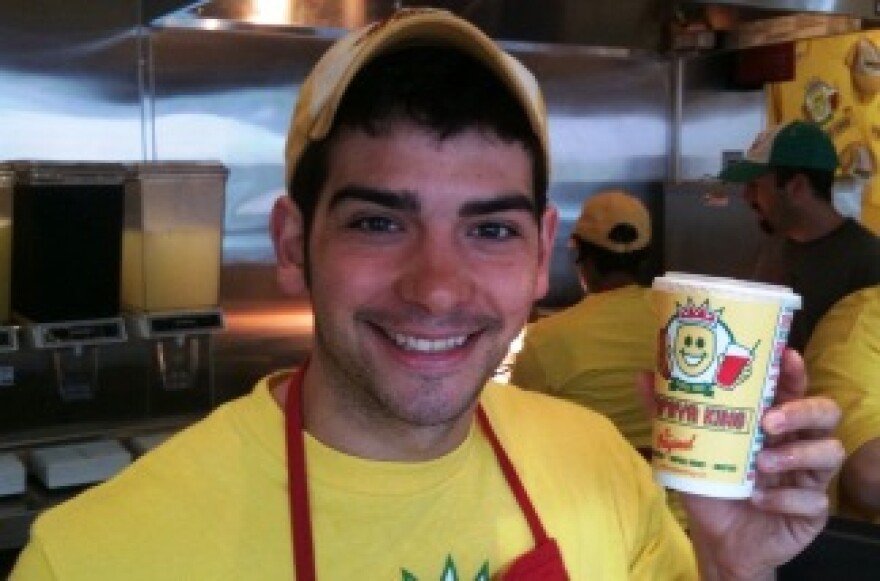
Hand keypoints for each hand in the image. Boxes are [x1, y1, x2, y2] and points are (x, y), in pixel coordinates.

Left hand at [684, 349, 843, 580]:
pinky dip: (784, 498)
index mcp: (772, 422)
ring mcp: (809, 477)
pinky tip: (758, 499)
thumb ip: (666, 413)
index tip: (785, 356)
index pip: (793, 388)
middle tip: (768, 420)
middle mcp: (797, 443)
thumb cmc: (710, 485)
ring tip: (760, 464)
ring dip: (795, 455)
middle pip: (825, 413)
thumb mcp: (685, 448)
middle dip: (801, 411)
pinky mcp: (813, 511)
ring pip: (829, 452)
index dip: (794, 371)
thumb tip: (642, 375)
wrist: (717, 539)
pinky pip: (814, 500)